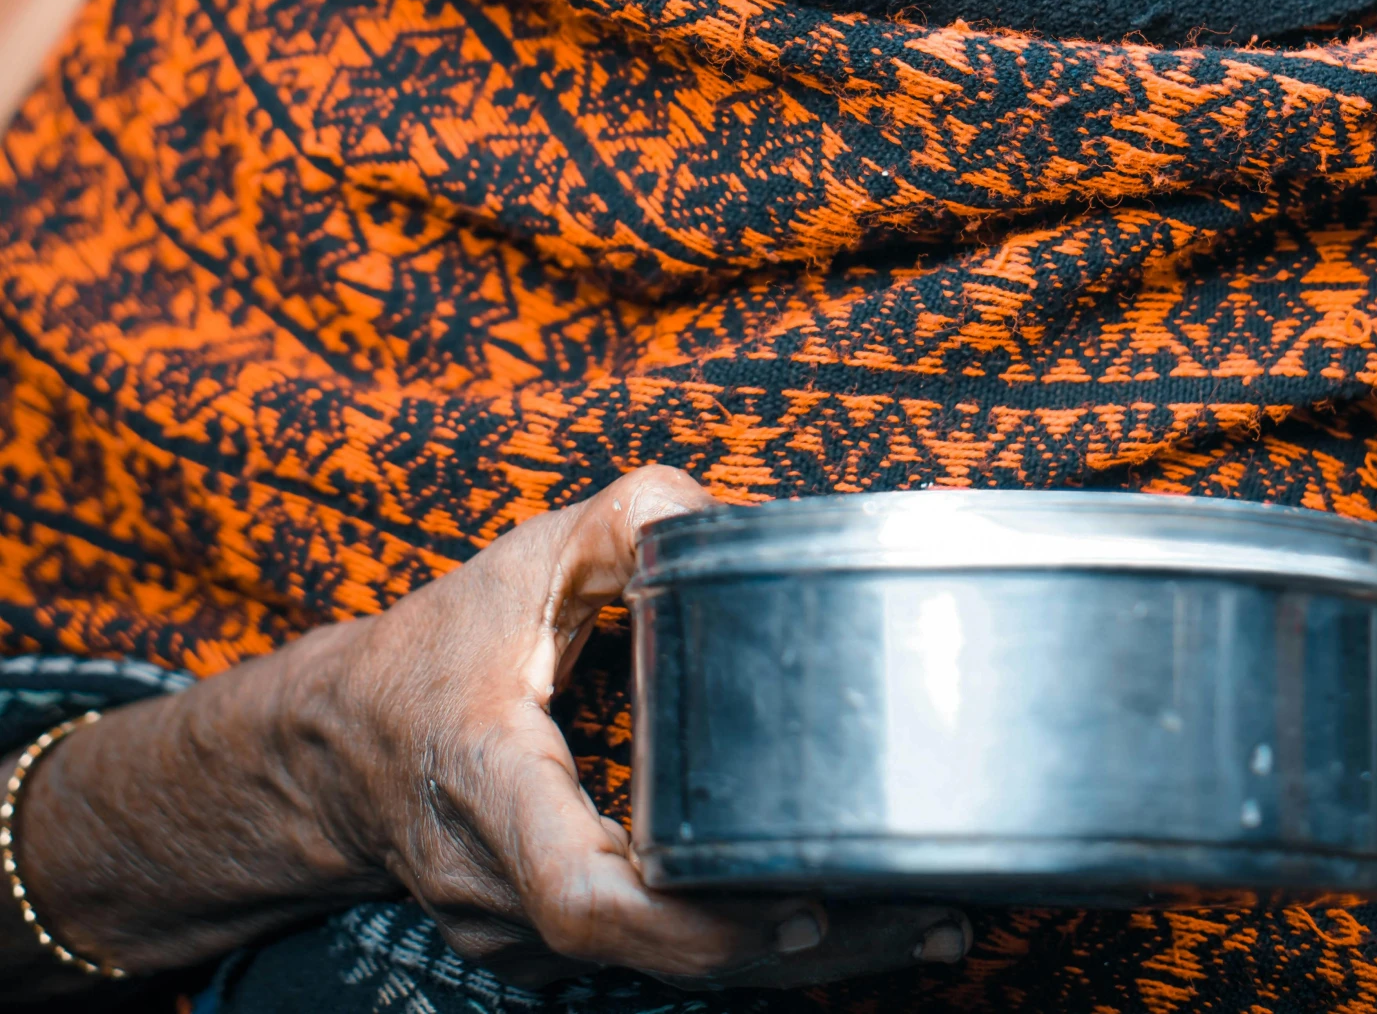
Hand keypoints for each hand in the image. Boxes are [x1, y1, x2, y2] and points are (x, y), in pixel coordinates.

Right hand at [306, 464, 968, 988]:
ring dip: (793, 955)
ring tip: (926, 916)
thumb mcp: (522, 563)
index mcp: (489, 787)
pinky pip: (654, 963)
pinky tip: (846, 915)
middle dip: (796, 944)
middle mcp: (499, 889)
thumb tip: (732, 518)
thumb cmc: (439, 648)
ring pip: (664, 973)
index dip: (695, 921)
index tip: (801, 896)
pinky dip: (747, 943)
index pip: (581, 894)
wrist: (339, 746)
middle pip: (656, 955)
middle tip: (927, 908)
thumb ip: (625, 524)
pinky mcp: (545, 957)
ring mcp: (518, 941)